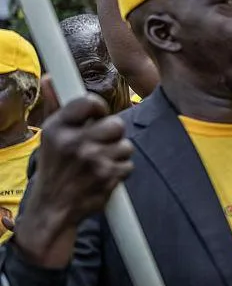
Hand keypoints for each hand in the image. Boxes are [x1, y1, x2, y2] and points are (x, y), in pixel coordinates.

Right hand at [15, 96, 132, 267]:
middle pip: (116, 124)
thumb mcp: (49, 137)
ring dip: (118, 154)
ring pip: (125, 145)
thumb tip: (50, 77)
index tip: (98, 115)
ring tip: (101, 161)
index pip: (89, 101)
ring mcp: (93, 160)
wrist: (54, 207)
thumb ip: (55, 106)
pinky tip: (105, 175)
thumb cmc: (55, 168)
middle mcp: (74, 143)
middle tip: (101, 143)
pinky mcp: (108, 177)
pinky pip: (128, 165)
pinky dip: (120, 170)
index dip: (99, 107)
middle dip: (113, 134)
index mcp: (57, 129)